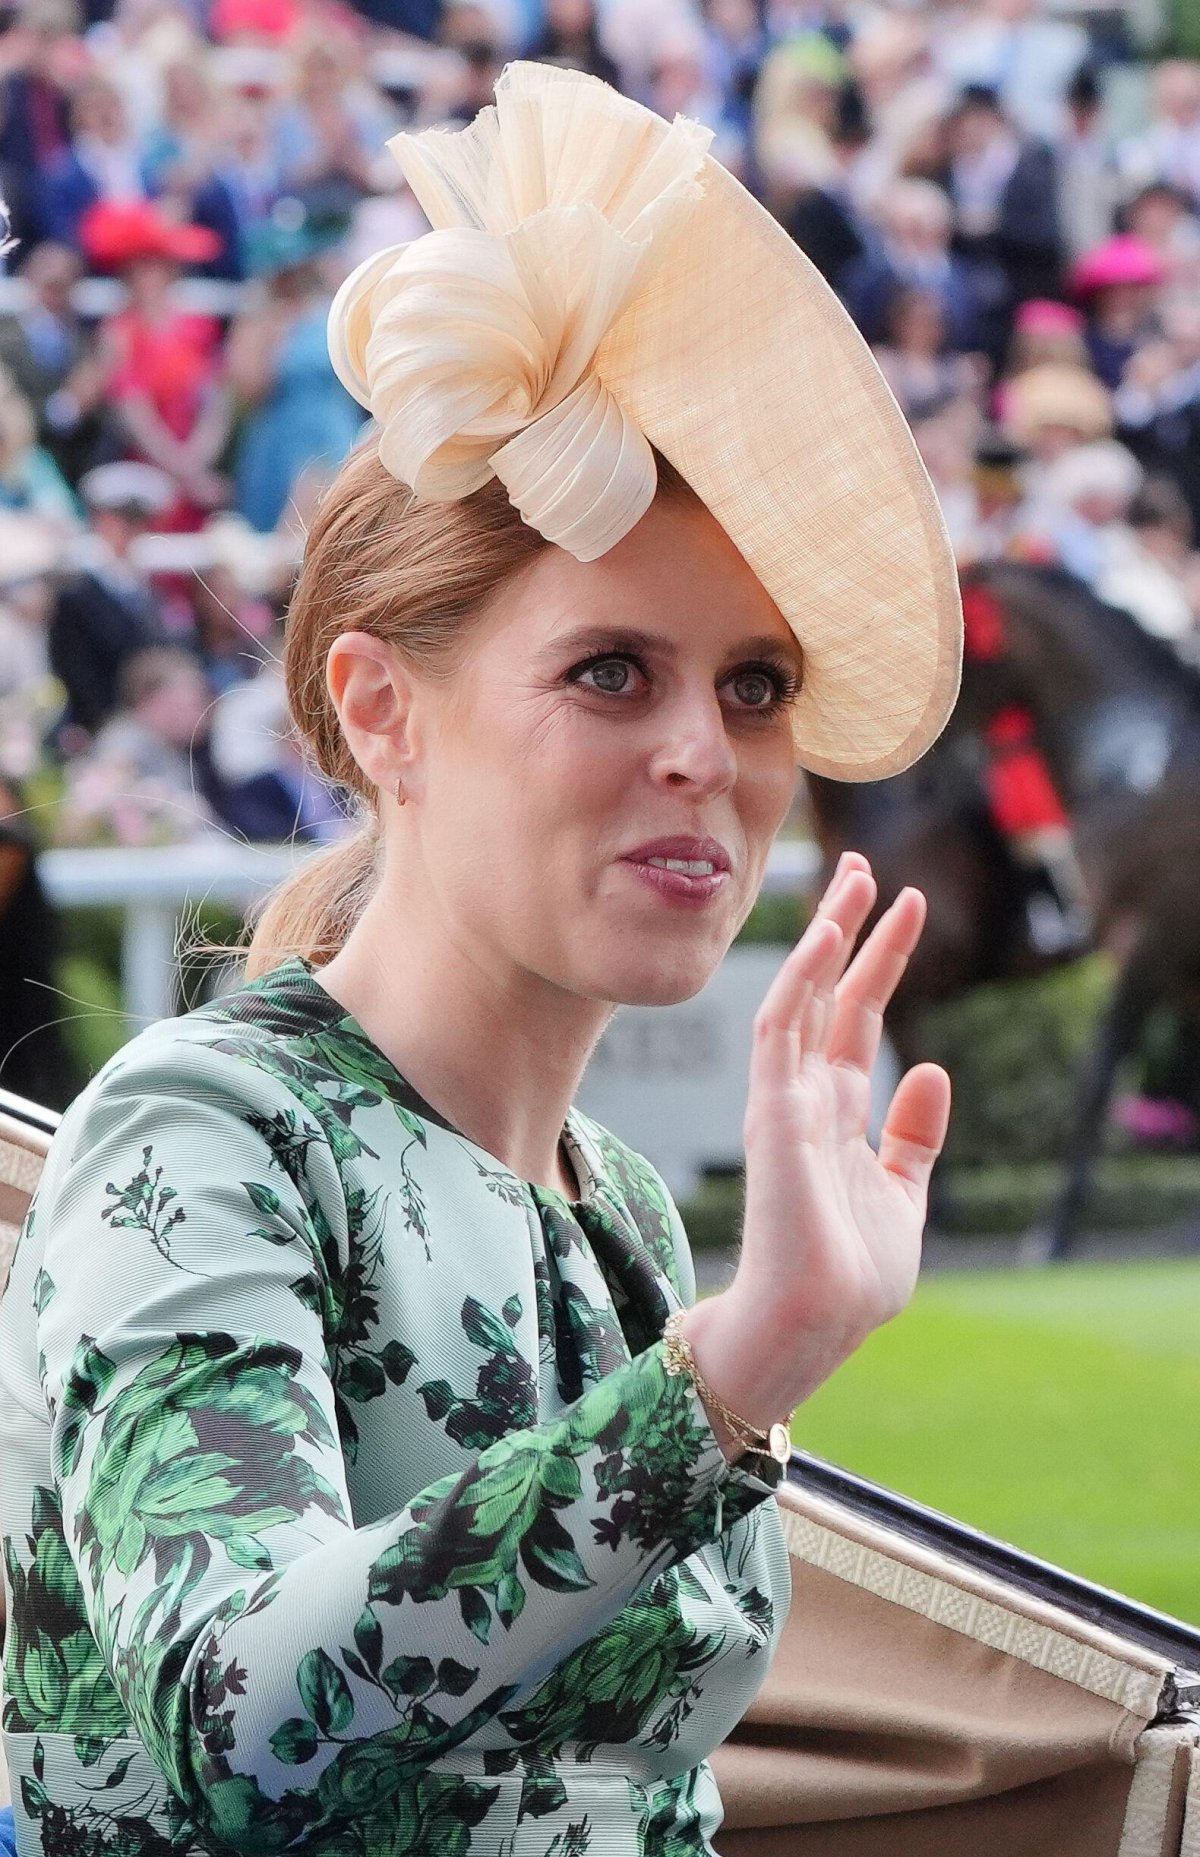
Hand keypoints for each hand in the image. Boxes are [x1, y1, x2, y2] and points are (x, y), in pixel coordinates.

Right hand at [679, 852, 950, 1439]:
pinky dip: (804, 979)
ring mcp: (784, 1100)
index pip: (856, 1018)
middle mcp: (804, 1096)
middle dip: (849, 928)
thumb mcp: (902, 1199)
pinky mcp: (772, 1112)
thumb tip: (930, 1066)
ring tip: (857, 875)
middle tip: (864, 864)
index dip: (880, 960)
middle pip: (828, 993)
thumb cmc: (849, 1278)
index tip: (903, 904)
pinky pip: (782, 1030)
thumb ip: (912, 1138)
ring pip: (803, 994)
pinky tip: (830, 935)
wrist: (810, 1327)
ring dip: (830, 935)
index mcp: (834, 1115)